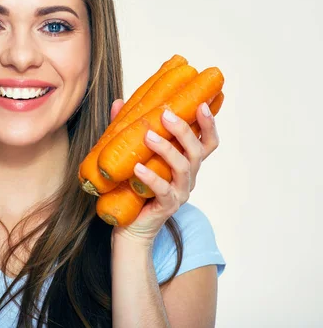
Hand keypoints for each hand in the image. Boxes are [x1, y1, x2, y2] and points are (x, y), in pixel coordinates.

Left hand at [108, 99, 219, 245]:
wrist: (129, 225)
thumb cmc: (134, 186)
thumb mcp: (134, 153)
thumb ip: (129, 128)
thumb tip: (119, 102)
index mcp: (186, 162)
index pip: (206, 142)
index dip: (208, 123)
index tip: (202, 103)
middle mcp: (188, 176)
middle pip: (196, 151)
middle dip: (184, 130)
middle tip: (166, 115)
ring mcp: (180, 192)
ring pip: (183, 168)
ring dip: (167, 149)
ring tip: (149, 136)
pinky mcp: (167, 206)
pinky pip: (163, 190)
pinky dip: (151, 178)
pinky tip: (138, 168)